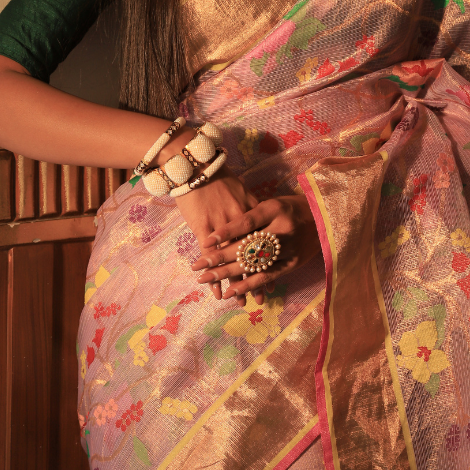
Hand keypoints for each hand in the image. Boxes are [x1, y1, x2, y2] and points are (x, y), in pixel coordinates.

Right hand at [175, 165, 257, 300]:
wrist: (196, 167)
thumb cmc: (219, 177)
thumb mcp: (243, 190)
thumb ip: (253, 208)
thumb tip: (263, 222)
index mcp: (254, 212)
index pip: (264, 243)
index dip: (268, 263)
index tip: (273, 279)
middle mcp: (242, 222)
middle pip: (252, 255)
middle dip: (256, 279)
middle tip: (261, 300)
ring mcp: (223, 226)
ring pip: (232, 260)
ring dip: (236, 283)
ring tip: (239, 302)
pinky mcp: (204, 228)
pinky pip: (211, 257)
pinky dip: (214, 275)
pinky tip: (216, 291)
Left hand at [191, 194, 320, 305]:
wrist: (325, 217)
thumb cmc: (291, 207)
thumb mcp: (272, 203)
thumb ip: (252, 215)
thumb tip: (221, 231)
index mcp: (275, 209)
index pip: (247, 222)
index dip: (226, 232)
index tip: (206, 241)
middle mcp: (283, 229)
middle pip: (247, 246)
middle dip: (220, 257)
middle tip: (198, 266)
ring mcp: (289, 248)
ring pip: (254, 264)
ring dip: (228, 274)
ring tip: (206, 279)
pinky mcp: (293, 264)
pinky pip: (267, 277)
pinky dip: (248, 285)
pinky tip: (230, 292)